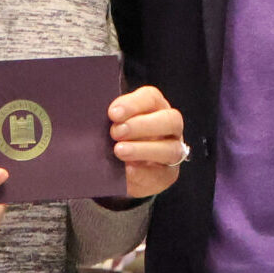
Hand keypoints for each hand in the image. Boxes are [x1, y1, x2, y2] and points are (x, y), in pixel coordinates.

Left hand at [108, 85, 186, 199]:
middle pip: (170, 120)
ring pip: (170, 149)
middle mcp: (170, 127)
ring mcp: (172, 151)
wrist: (117, 171)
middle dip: (142, 125)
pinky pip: (162, 173)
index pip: (151, 98)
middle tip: (116, 133)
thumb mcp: (112, 126)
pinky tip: (127, 170)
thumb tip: (101, 117)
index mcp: (155, 107)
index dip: (133, 104)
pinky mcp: (168, 175)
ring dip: (143, 149)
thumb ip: (111, 120)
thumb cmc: (115, 139)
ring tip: (119, 151)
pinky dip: (143, 172)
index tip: (113, 114)